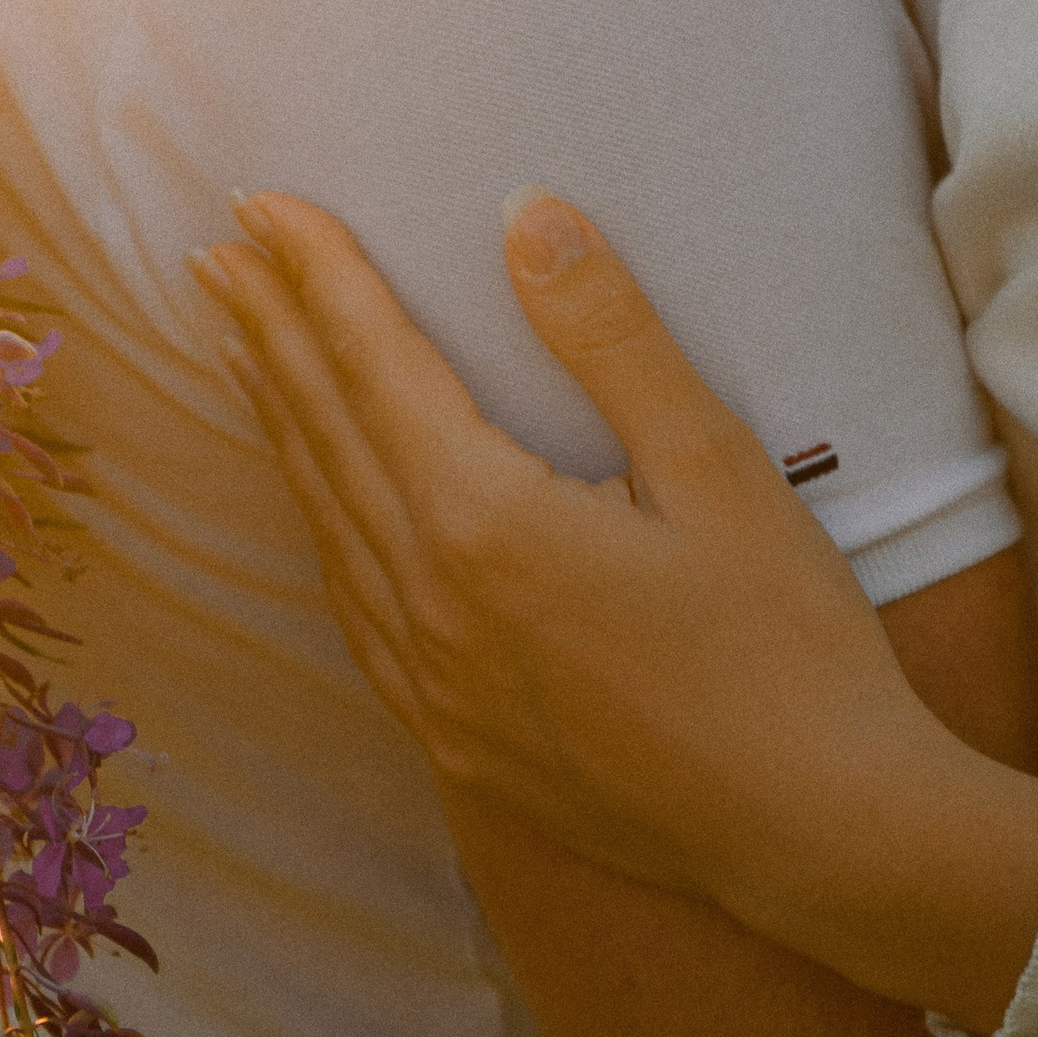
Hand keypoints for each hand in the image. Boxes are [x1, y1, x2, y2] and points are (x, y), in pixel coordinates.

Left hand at [193, 190, 1037, 1033]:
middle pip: (326, 435)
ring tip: (244, 350)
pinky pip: (356, 609)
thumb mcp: (716, 467)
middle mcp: (430, 606)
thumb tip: (527, 215)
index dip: (317, 275)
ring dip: (282, 424)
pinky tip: (321, 503)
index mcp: (486, 524)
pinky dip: (323, 528)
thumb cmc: (789, 645)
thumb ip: (609, 336)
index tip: (263, 202)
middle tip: (218, 250)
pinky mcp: (454, 739)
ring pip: (328, 523)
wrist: (819, 834)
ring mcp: (433, 684)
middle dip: (270, 332)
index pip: (374, 364)